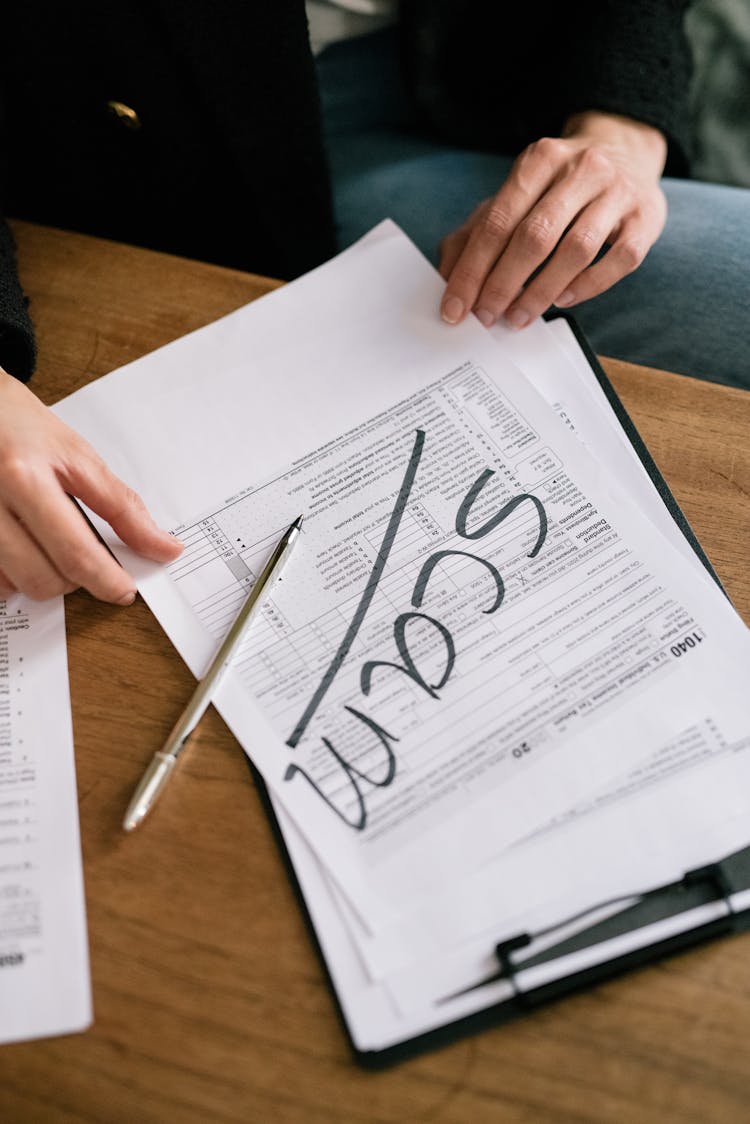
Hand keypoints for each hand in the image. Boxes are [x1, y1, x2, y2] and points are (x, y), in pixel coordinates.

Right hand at [0, 367, 181, 601]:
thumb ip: (121, 506)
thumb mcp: (76, 455)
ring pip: (16, 586)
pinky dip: (14, 576)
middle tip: (87, 555)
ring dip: (44, 577)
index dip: (108, 581)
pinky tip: (23, 548)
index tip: (126, 589)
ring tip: (50, 543)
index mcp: (25, 478)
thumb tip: (163, 547)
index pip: (76, 552)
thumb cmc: (20, 425)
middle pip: (44, 578)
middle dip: (77, 579)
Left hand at [438, 111, 667, 329]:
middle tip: (485, 316)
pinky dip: (588, 285)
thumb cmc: (558, 187)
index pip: (498, 221)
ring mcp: (618, 192)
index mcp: (540, 160)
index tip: (455, 308)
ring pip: (576, 249)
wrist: (625, 151)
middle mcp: (582, 169)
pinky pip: (619, 259)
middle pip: (535, 236)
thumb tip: (446, 277)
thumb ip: (476, 232)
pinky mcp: (646, 217)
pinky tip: (563, 299)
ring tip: (518, 316)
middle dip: (503, 284)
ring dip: (542, 291)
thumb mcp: (515, 195)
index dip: (473, 269)